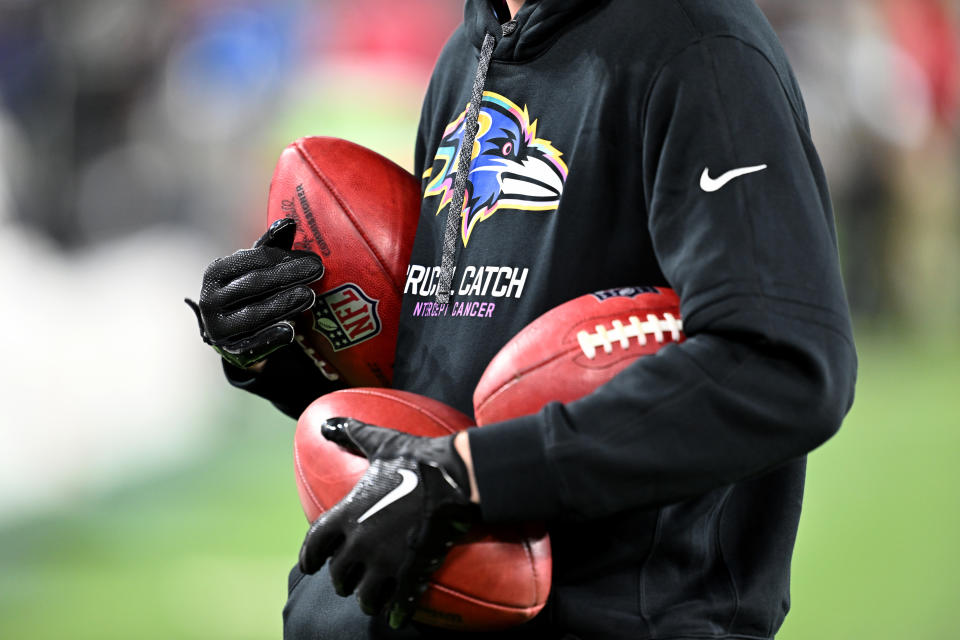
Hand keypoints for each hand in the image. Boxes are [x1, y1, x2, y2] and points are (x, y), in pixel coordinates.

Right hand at [186, 218, 323, 368]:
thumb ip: (272, 247)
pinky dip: (271, 336)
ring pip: (253, 314)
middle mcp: (211, 298)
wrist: (231, 331)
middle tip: (318, 270)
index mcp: (217, 272)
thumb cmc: (248, 290)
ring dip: (283, 304)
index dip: (283, 257)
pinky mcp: (231, 349)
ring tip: (310, 296)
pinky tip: (291, 331)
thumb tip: (289, 222)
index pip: (252, 260)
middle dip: (288, 276)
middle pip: (254, 285)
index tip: (313, 257)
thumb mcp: (255, 268)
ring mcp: (219, 326)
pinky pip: (253, 343)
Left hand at [299, 418, 479, 628]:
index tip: (310, 565)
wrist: (456, 477)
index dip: (310, 557)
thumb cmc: (418, 458)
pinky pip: (399, 603)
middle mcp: (360, 542)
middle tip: (351, 578)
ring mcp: (386, 560)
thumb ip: (353, 434)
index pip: (314, 544)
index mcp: (348, 513)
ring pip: (365, 596)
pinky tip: (397, 616)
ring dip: (368, 598)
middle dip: (344, 579)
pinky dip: (397, 612)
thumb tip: (327, 421)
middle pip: (339, 576)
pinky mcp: (412, 571)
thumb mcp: (382, 443)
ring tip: (373, 597)